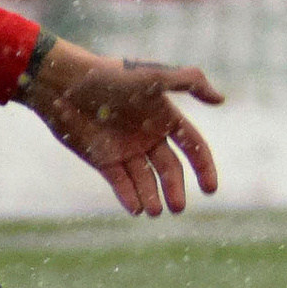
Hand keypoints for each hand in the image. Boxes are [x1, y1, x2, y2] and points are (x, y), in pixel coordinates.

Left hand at [25, 42, 222, 214]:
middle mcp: (148, 136)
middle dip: (175, 189)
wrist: (65, 84)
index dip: (204, 167)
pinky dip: (129, 197)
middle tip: (177, 208)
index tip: (210, 189)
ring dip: (152, 197)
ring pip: (146, 180)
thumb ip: (190, 83)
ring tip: (154, 211)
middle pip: (169, 169)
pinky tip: (136, 208)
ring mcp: (126, 149)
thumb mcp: (154, 76)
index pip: (192, 146)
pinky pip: (121, 183)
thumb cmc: (110, 76)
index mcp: (164, 117)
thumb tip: (222, 99)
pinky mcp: (103, 160)